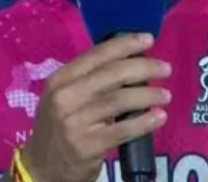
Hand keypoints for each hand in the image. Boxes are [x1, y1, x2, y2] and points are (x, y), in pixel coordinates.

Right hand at [21, 33, 171, 181]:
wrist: (42, 168)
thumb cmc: (59, 127)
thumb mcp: (64, 98)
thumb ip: (89, 81)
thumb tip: (132, 62)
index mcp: (59, 80)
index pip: (96, 55)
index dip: (124, 45)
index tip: (148, 40)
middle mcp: (64, 97)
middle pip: (112, 75)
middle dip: (143, 67)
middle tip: (165, 68)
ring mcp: (74, 122)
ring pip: (119, 100)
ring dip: (147, 95)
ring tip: (165, 95)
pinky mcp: (87, 146)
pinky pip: (122, 130)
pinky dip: (144, 122)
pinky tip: (159, 117)